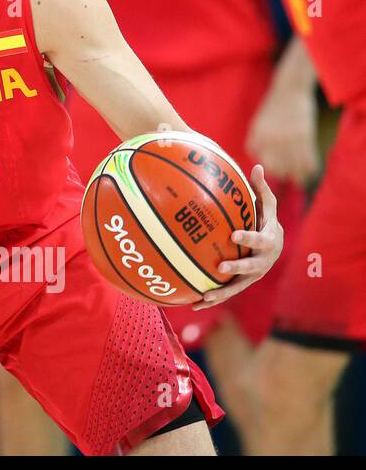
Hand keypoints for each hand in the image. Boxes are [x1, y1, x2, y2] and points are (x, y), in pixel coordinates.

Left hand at [192, 164, 284, 310]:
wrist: (276, 248)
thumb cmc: (266, 221)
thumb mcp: (267, 205)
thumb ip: (261, 189)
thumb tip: (257, 166)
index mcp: (268, 241)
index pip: (259, 240)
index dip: (248, 238)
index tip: (234, 235)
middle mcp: (263, 262)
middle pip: (251, 268)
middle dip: (237, 268)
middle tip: (220, 267)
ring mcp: (253, 276)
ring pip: (238, 287)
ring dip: (222, 293)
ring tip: (204, 296)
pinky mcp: (241, 284)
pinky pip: (226, 293)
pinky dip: (212, 299)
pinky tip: (192, 303)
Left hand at [245, 83, 318, 184]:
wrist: (290, 89)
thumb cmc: (274, 107)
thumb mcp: (259, 122)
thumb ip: (259, 140)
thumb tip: (260, 161)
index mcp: (257, 135)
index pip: (260, 160)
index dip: (269, 166)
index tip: (276, 168)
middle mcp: (270, 139)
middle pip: (275, 167)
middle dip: (282, 173)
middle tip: (289, 174)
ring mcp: (287, 138)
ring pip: (292, 166)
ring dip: (297, 173)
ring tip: (301, 177)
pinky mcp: (303, 135)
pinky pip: (306, 158)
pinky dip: (309, 166)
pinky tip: (310, 170)